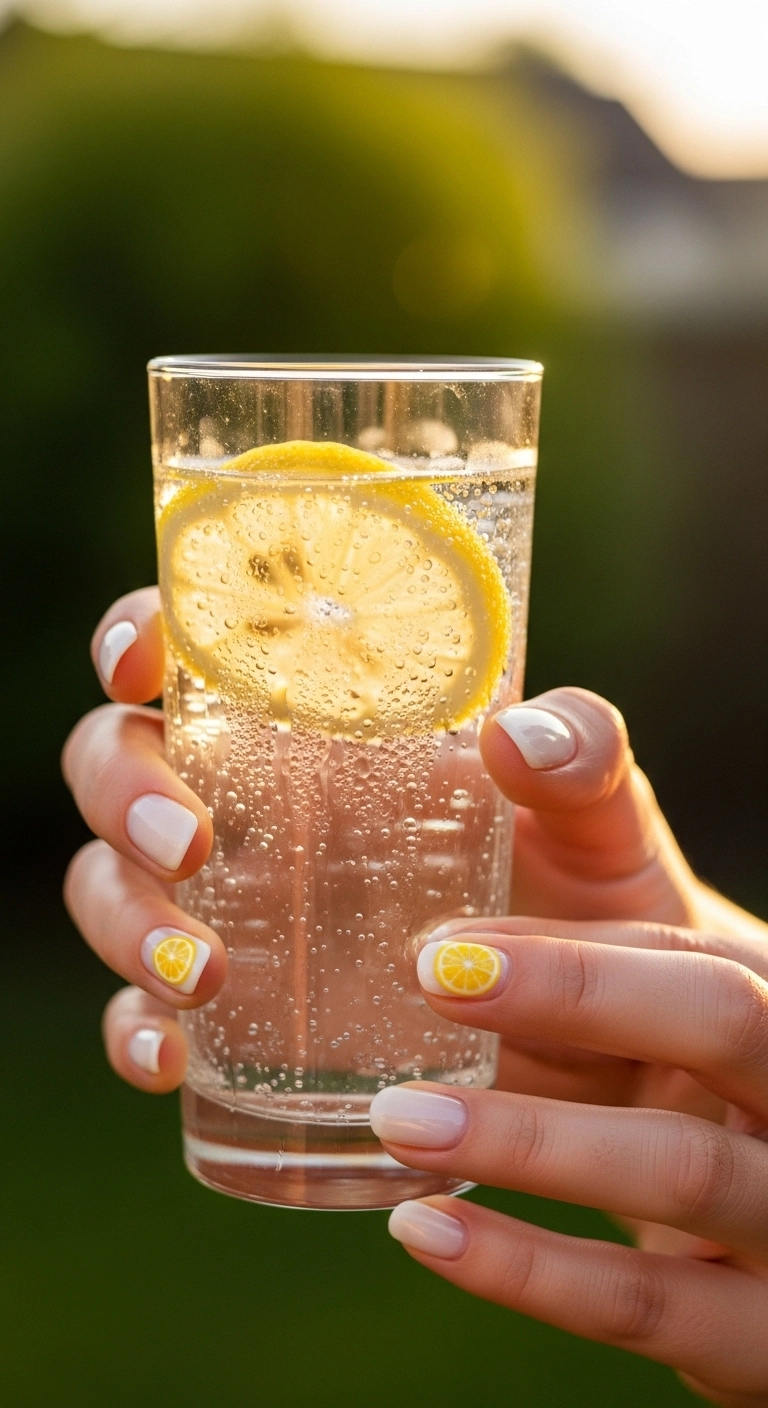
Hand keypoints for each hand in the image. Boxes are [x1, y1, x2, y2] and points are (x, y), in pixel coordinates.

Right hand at [64, 587, 761, 1104]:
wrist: (609, 1031)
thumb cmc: (591, 889)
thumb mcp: (598, 814)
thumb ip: (582, 755)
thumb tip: (519, 734)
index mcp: (324, 720)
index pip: (202, 648)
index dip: (141, 635)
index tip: (139, 662)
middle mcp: (254, 802)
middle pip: (120, 760)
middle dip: (125, 793)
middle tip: (188, 843)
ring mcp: (233, 909)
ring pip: (109, 885)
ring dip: (125, 920)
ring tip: (199, 973)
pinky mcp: (238, 1015)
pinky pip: (142, 1011)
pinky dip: (134, 1030)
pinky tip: (169, 1059)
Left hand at [367, 706, 767, 1405]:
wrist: (736, 1148)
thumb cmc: (656, 997)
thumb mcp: (639, 897)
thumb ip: (584, 798)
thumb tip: (509, 728)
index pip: (708, 962)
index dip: (585, 955)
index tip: (443, 951)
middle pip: (732, 1035)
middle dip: (585, 1005)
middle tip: (427, 982)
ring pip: (683, 1177)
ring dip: (536, 1149)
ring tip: (395, 1120)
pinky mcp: (749, 1331)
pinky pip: (650, 1311)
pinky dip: (533, 1273)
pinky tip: (424, 1231)